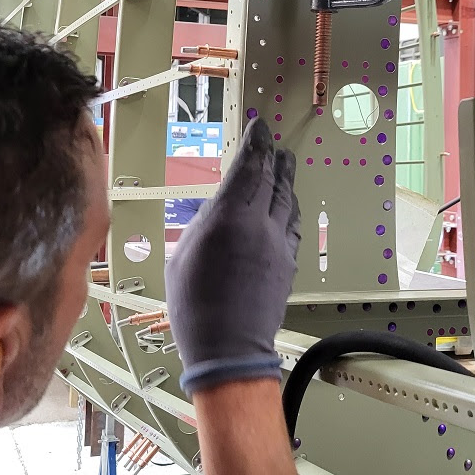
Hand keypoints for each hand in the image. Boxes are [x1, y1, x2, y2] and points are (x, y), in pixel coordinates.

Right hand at [165, 117, 299, 395]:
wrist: (229, 348)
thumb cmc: (194, 306)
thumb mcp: (182, 256)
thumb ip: (203, 225)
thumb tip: (219, 208)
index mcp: (229, 217)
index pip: (248, 167)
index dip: (255, 143)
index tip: (258, 126)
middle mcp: (259, 224)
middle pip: (272, 178)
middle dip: (273, 156)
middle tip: (274, 142)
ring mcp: (278, 244)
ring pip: (287, 199)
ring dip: (286, 178)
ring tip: (285, 163)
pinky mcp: (288, 263)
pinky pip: (292, 224)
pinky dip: (290, 206)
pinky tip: (288, 203)